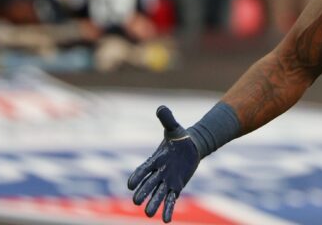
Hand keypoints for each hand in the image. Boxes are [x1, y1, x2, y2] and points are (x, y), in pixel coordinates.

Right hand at [127, 106, 200, 221]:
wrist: (191, 145)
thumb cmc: (179, 137)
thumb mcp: (174, 128)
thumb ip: (167, 119)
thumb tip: (161, 107)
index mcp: (155, 159)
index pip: (144, 169)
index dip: (137, 176)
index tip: (130, 184)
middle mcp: (158, 172)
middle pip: (149, 184)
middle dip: (143, 192)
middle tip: (136, 202)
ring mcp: (167, 181)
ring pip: (158, 194)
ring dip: (153, 204)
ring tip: (149, 214)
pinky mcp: (176, 186)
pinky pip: (171, 200)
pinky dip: (168, 209)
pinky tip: (166, 221)